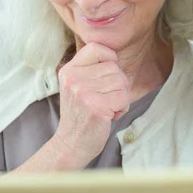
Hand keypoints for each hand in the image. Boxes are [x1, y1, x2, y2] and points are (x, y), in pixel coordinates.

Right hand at [51, 42, 130, 167]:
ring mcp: (83, 92)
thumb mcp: (77, 85)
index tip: (107, 76)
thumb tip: (116, 56)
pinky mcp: (96, 106)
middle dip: (118, 84)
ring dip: (121, 97)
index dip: (110, 59)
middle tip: (105, 99)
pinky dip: (122, 108)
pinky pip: (124, 98)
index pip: (96, 48)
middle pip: (114, 67)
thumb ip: (91, 69)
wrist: (71, 144)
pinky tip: (110, 115)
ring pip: (122, 82)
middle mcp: (73, 78)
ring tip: (107, 107)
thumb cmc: (81, 114)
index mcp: (69, 70)